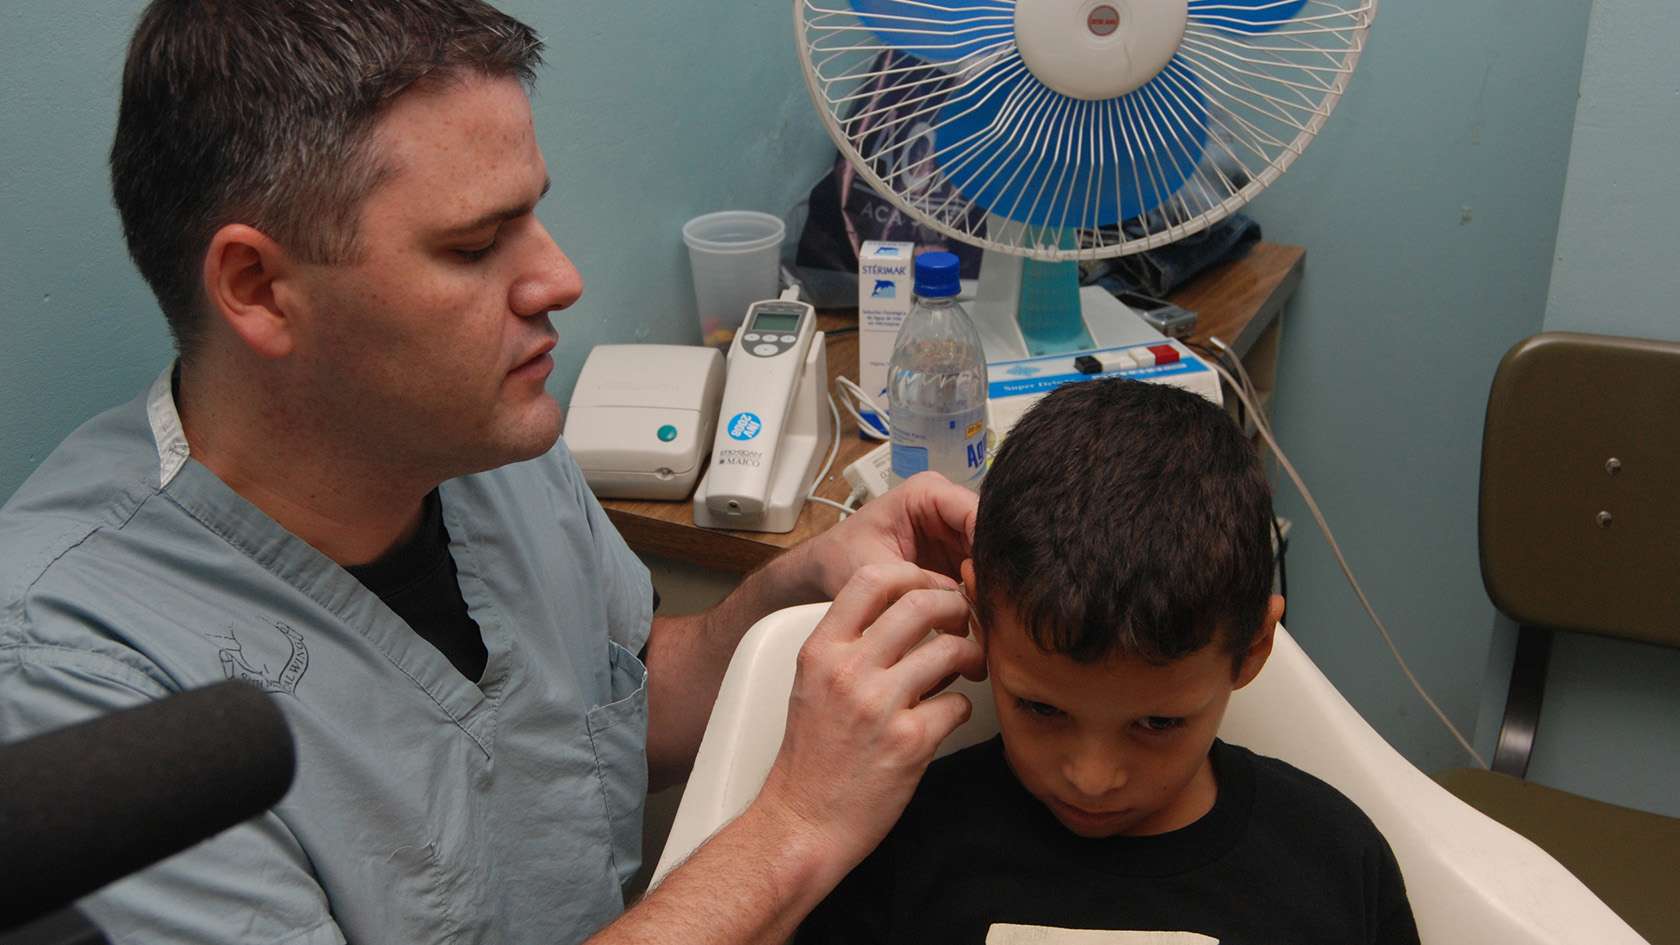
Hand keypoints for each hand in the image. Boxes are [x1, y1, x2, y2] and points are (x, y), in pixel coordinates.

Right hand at [752, 562, 985, 887]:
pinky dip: (962, 708)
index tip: (932, 588)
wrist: (801, 824)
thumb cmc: (810, 758)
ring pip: (949, 651)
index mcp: (821, 651)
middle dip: (956, 607)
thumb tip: (905, 617)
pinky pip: (958, 704)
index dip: (914, 575)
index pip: (872, 578)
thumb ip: (849, 648)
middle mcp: (847, 671)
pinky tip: (948, 716)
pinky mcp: (910, 743)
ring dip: (970, 656)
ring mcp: (879, 706)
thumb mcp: (812, 686)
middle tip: (966, 621)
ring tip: (970, 667)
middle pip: (921, 604)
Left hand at [801, 472, 977, 599]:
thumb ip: (917, 579)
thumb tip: (962, 599)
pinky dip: (981, 592)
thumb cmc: (843, 557)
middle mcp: (947, 505)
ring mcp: (954, 530)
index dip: (989, 546)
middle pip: (991, 534)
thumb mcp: (876, 568)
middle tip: (989, 604)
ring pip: (991, 555)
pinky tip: (976, 613)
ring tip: (982, 612)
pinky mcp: (957, 554)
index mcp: (927, 491)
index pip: (976, 512)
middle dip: (992, 569)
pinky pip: (982, 571)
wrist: (828, 568)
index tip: (986, 581)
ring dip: (989, 584)